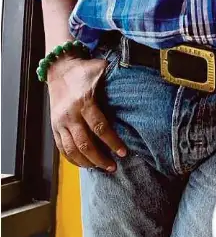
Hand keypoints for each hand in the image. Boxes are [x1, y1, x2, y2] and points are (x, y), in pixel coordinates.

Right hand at [47, 53, 126, 170]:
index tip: (123, 152)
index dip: (112, 142)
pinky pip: (62, 148)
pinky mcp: (54, 127)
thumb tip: (139, 83)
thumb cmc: (84, 70)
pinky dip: (73, 160)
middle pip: (85, 143)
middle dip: (100, 158)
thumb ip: (116, 77)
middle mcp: (70, 114)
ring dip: (87, 162)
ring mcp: (60, 122)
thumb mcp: (101, 69)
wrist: (59, 67)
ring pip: (72, 150)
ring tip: (101, 168)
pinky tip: (85, 165)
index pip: (99, 127)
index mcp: (84, 101)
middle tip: (113, 167)